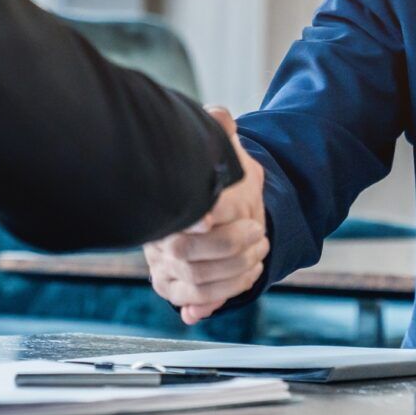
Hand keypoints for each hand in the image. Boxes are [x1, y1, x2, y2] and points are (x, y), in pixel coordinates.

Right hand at [144, 107, 267, 324]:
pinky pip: (195, 299)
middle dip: (227, 246)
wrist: (208, 204)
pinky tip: (250, 273)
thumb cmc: (212, 175)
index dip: (203, 213)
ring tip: (259, 251)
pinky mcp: (171, 285)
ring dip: (234, 270)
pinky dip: (226, 291)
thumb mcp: (216, 147)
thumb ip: (218, 128)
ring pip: (194, 280)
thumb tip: (219, 115)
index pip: (179, 214)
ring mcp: (161, 264)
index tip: (219, 215)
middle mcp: (156, 236)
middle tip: (257, 232)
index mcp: (163, 204)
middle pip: (184, 251)